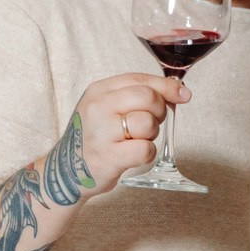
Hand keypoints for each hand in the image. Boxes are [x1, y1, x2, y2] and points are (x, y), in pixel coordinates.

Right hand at [69, 73, 189, 195]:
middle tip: (151, 123)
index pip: (139, 79)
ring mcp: (101, 132)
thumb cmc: (94, 138)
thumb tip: (178, 92)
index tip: (182, 94)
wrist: (66, 171)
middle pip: (147, 97)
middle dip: (159, 110)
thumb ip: (135, 96)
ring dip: (151, 134)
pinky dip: (147, 153)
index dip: (166, 86)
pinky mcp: (109, 157)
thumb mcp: (106, 108)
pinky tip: (133, 155)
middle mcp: (97, 107)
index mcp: (98, 91)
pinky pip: (146, 149)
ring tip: (135, 140)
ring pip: (148, 123)